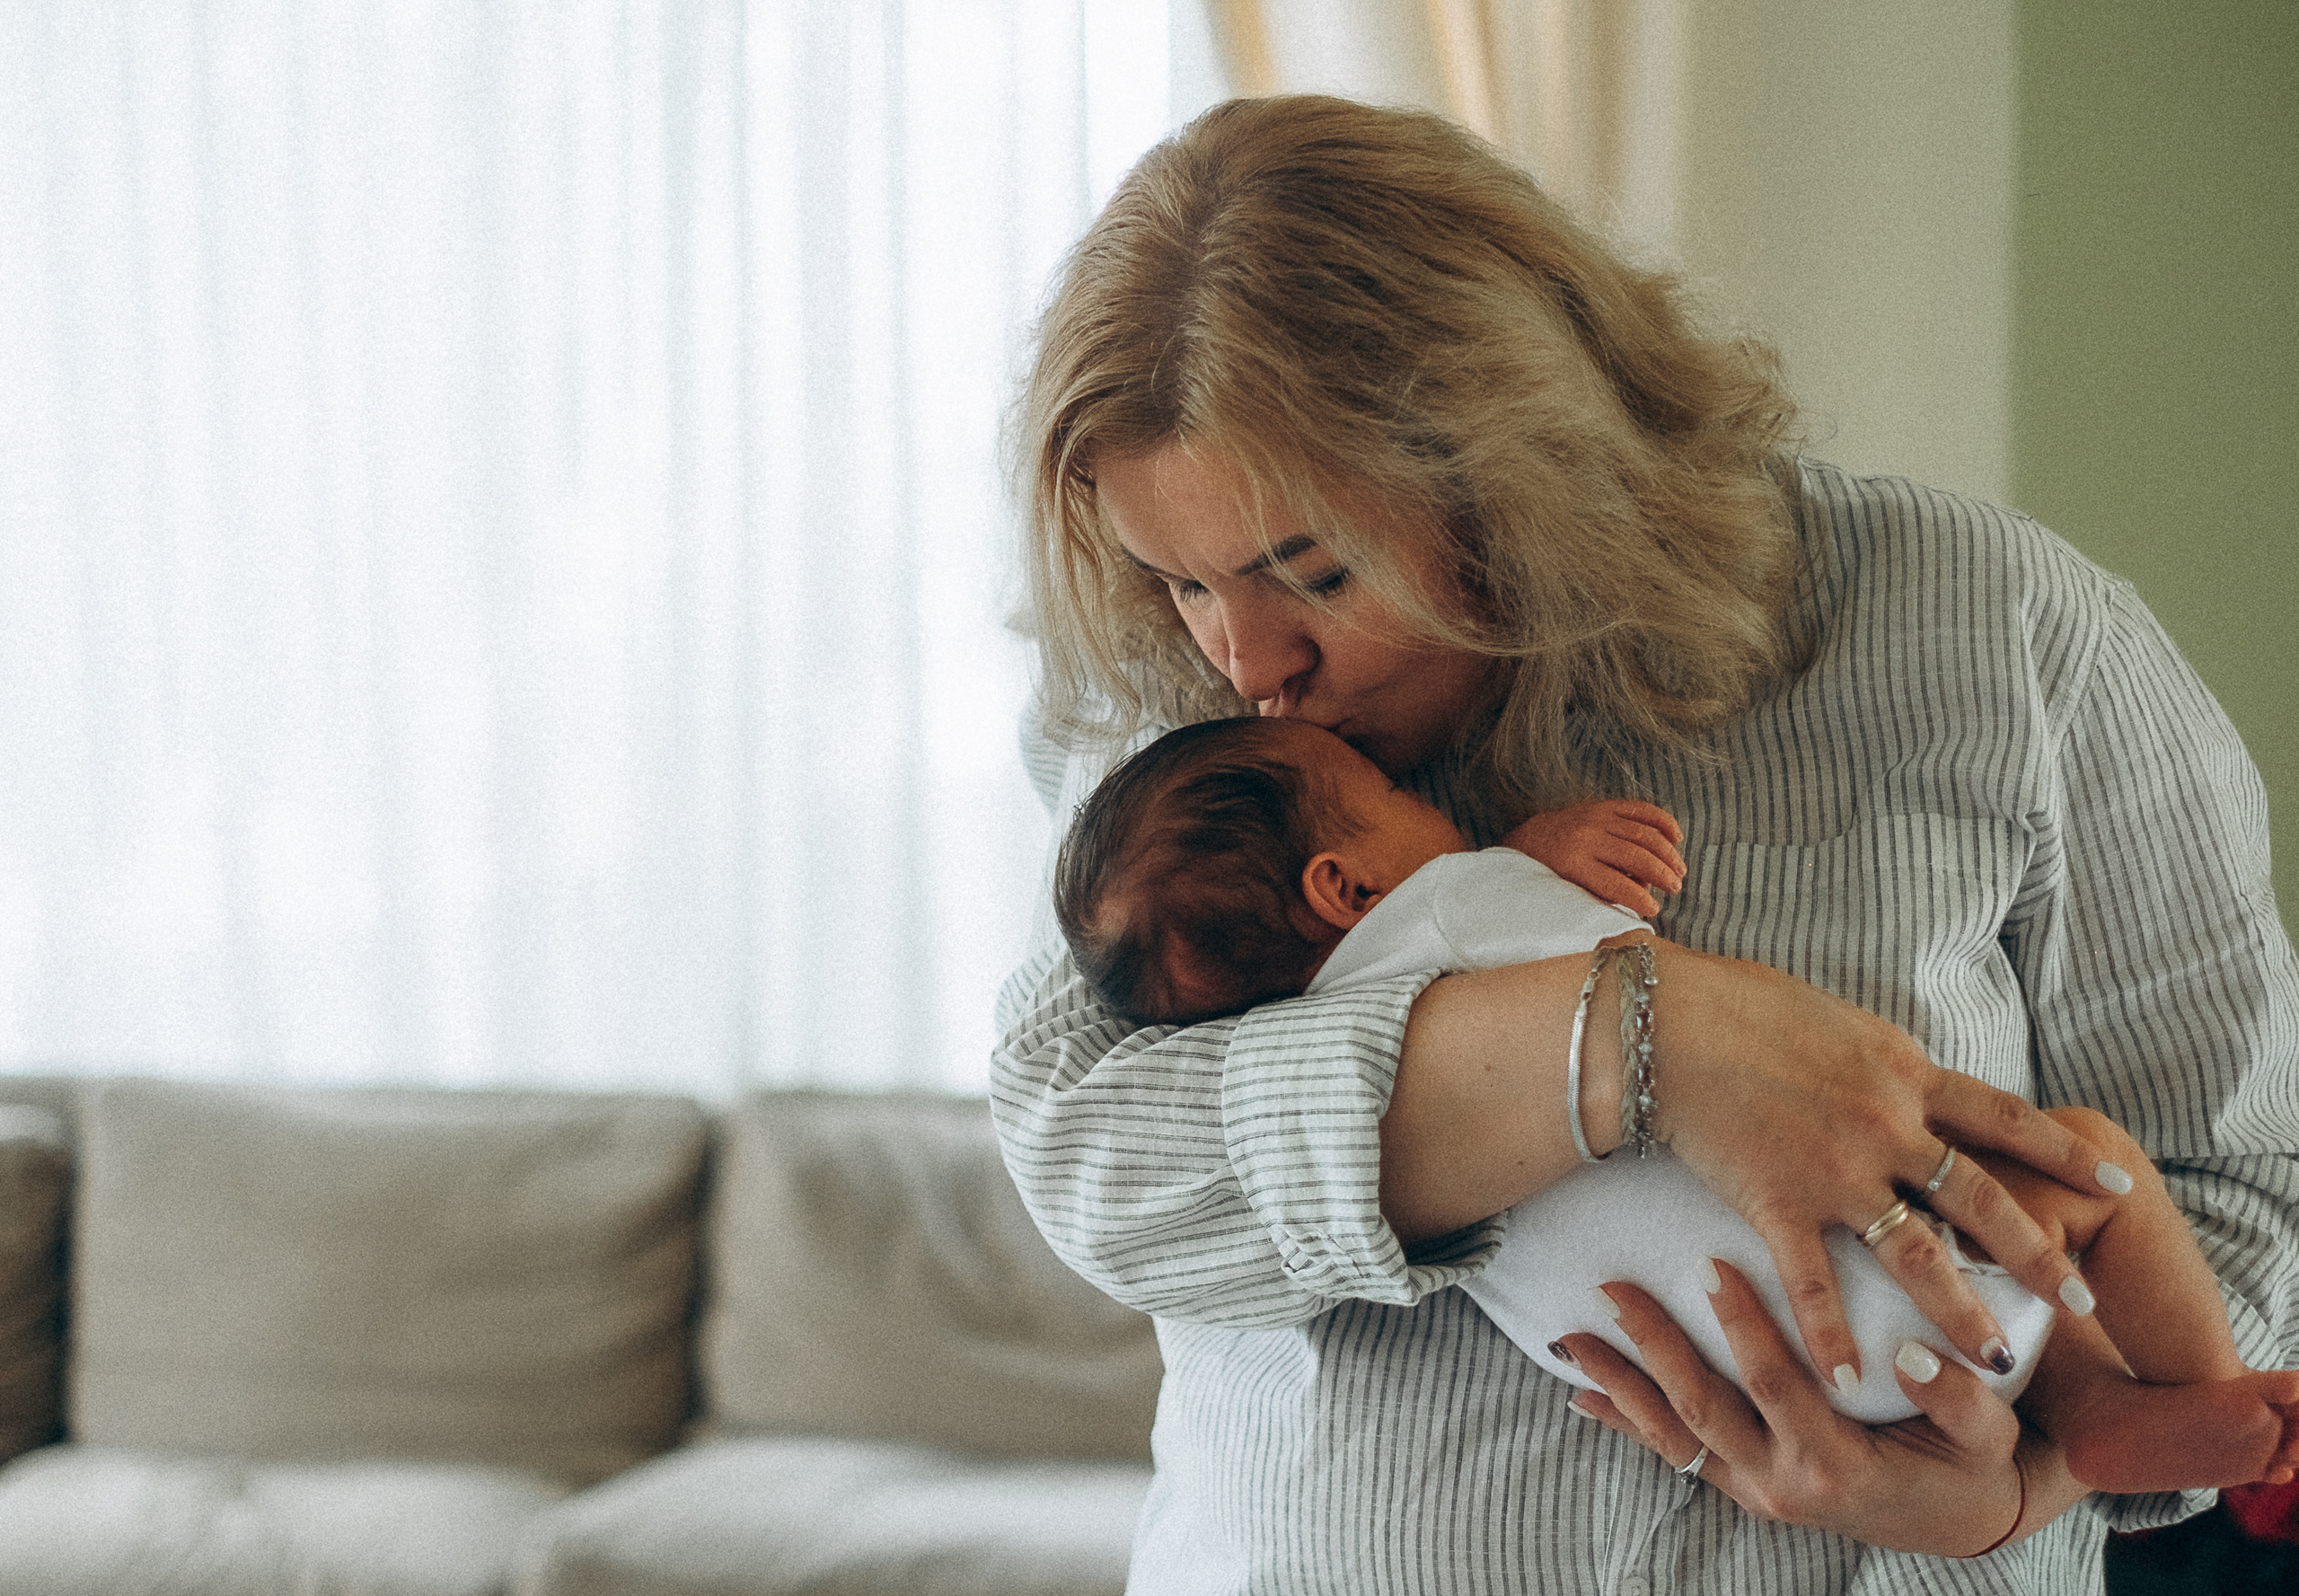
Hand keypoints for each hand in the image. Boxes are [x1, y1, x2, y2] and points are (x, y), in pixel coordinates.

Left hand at [1501, 800, 1684, 916]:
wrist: (1533, 838)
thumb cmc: (1554, 873)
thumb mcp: (1570, 888)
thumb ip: (1604, 893)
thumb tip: (1643, 892)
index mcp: (1574, 864)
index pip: (1614, 884)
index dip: (1638, 898)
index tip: (1654, 909)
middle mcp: (1586, 838)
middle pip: (1635, 857)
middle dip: (1661, 874)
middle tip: (1675, 888)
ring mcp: (1596, 818)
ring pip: (1643, 833)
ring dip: (1667, 854)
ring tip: (1680, 872)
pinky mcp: (1604, 806)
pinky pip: (1640, 809)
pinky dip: (1662, 821)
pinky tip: (1676, 837)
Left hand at [1561, 1262, 2084, 1555]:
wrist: (1959, 1523)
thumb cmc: (1971, 1464)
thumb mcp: (1986, 1435)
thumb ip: (1956, 1397)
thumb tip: (1909, 1355)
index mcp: (1837, 1464)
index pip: (1775, 1386)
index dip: (1744, 1329)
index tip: (1714, 1265)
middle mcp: (1784, 1483)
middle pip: (1702, 1409)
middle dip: (1654, 1347)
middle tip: (1614, 1288)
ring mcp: (1755, 1489)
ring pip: (1672, 1437)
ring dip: (1620, 1386)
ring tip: (1569, 1340)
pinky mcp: (1742, 1484)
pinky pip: (1673, 1454)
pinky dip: (1627, 1423)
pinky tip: (1583, 1395)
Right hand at [1640, 942, 2124, 1383]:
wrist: (1668, 1025)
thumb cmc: (1738, 1005)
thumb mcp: (1834, 1021)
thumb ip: (1878, 1061)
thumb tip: (1903, 1075)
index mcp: (1905, 1072)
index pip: (2006, 1119)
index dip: (2065, 1153)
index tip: (2117, 1181)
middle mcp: (1887, 1126)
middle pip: (1982, 1200)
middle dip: (2037, 1254)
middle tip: (2078, 1299)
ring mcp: (1836, 1170)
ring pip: (1919, 1254)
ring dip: (1960, 1312)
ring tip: (1995, 1363)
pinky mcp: (1779, 1202)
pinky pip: (1815, 1282)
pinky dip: (1831, 1335)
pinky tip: (1850, 1380)